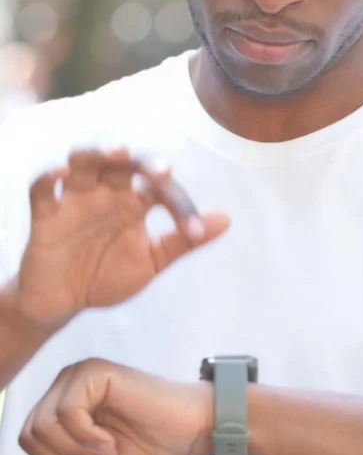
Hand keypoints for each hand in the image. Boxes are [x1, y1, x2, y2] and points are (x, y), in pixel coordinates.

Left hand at [8, 358, 212, 454]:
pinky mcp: (96, 372)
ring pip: (43, 424)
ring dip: (75, 452)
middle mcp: (68, 382)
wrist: (190, 431)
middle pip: (30, 432)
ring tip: (107, 451)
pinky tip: (110, 440)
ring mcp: (81, 374)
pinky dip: (86, 438)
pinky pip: (67, 413)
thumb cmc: (150, 446)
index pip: (28, 438)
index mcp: (65, 401)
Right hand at [16, 148, 229, 323]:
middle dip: (143, 160)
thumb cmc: (106, 274)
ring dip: (99, 150)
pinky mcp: (45, 215)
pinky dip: (48, 176)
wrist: (64, 304)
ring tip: (120, 150)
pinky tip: (60, 172)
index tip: (193, 230)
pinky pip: (42, 188)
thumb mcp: (150, 261)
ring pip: (83, 159)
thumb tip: (227, 219)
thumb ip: (183, 241)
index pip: (160, 187)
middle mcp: (105, 191)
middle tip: (162, 170)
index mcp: (133, 200)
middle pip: (122, 160)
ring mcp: (74, 199)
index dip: (179, 203)